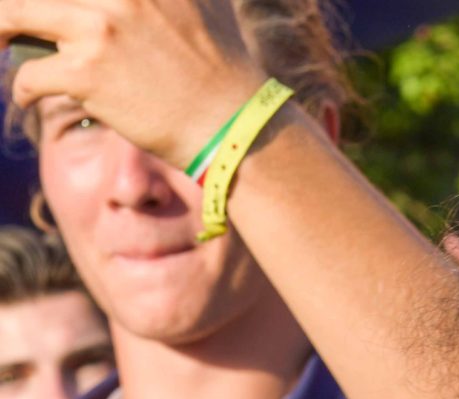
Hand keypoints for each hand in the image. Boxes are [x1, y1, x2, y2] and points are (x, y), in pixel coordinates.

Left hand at [0, 0, 266, 167]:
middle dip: (17, 8)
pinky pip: (28, 74)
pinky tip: (28, 98)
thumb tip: (135, 4)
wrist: (234, 124)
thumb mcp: (203, 7)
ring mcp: (99, 29)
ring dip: (2, 30)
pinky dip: (23, 89)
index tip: (49, 7)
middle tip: (14, 19)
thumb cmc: (220, 71)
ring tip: (1, 44)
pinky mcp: (86, 73)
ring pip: (14, 14)